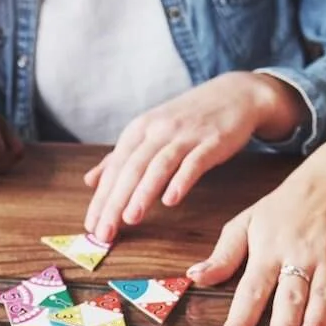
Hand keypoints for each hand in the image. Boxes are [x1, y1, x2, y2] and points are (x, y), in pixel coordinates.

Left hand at [81, 72, 305, 242]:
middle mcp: (158, 130)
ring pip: (159, 166)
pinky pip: (194, 163)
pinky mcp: (212, 142)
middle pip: (132, 169)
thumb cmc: (188, 118)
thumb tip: (90, 181)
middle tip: (104, 231)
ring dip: (143, 193)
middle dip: (115, 202)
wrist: (235, 93)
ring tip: (130, 219)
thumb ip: (121, 157)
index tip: (91, 226)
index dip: (101, 198)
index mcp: (139, 129)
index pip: (114, 168)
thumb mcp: (150, 132)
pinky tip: (171, 200)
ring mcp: (185, 135)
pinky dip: (181, 180)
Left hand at [189, 167, 325, 325]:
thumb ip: (222, 256)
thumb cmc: (281, 210)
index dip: (241, 316)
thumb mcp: (245, 224)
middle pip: (291, 294)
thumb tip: (195, 277)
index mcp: (268, 249)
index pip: (252, 287)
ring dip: (316, 322)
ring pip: (323, 294)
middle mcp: (299, 254)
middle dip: (285, 325)